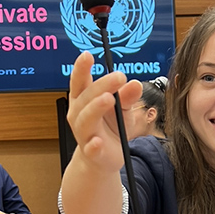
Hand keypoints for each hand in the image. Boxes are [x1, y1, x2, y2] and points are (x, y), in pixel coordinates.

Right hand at [67, 53, 142, 173]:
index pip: (80, 81)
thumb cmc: (111, 128)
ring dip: (95, 108)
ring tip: (108, 99)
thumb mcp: (123, 109)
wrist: (104, 158)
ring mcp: (84, 134)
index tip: (87, 55)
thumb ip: (128, 96)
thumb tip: (135, 83)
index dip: (81, 68)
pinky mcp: (92, 152)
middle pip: (86, 97)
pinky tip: (98, 141)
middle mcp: (79, 114)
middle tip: (118, 76)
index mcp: (83, 100)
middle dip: (101, 85)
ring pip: (85, 119)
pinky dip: (93, 145)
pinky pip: (91, 148)